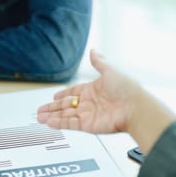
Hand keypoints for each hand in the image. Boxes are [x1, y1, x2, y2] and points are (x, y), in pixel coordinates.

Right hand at [37, 50, 175, 153]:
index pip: (73, 92)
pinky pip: (70, 124)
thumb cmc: (127, 89)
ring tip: (40, 117)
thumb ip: (99, 62)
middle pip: (66, 106)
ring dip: (52, 116)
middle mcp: (90, 103)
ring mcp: (88, 115)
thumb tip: (94, 50)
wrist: (135, 108)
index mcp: (93, 90)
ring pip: (65, 115)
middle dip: (52, 108)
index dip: (63, 95)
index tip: (54, 97)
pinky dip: (59, 123)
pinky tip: (49, 122)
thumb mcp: (110, 71)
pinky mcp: (88, 125)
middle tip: (40, 110)